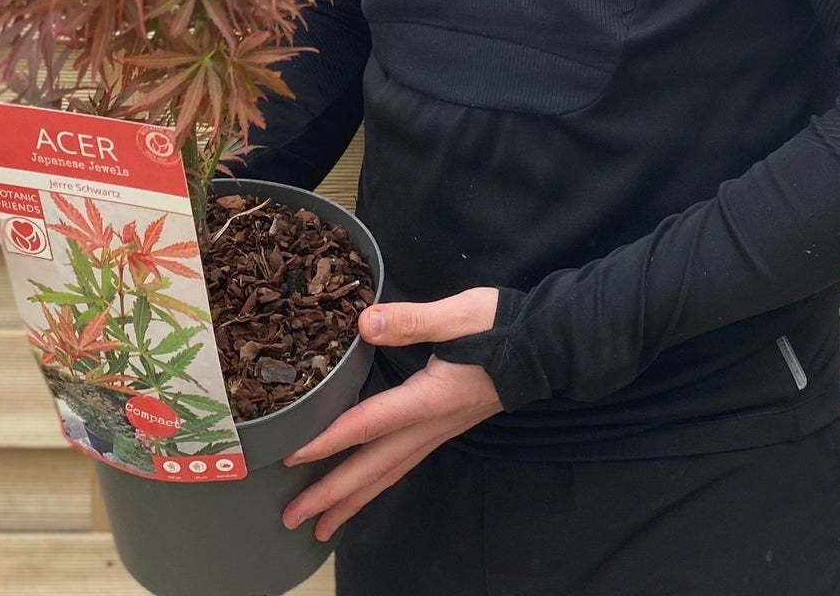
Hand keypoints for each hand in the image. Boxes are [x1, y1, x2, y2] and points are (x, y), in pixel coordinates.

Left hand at [280, 287, 503, 542]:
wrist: (547, 346)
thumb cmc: (502, 326)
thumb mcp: (458, 314)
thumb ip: (412, 320)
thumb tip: (365, 323)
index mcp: (429, 399)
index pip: (369, 424)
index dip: (329, 440)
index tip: (292, 457)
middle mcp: (431, 425)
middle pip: (374, 467)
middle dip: (333, 495)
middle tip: (292, 519)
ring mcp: (439, 431)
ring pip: (389, 474)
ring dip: (353, 501)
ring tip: (321, 526)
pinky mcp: (444, 427)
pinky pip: (403, 465)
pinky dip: (378, 484)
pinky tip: (367, 488)